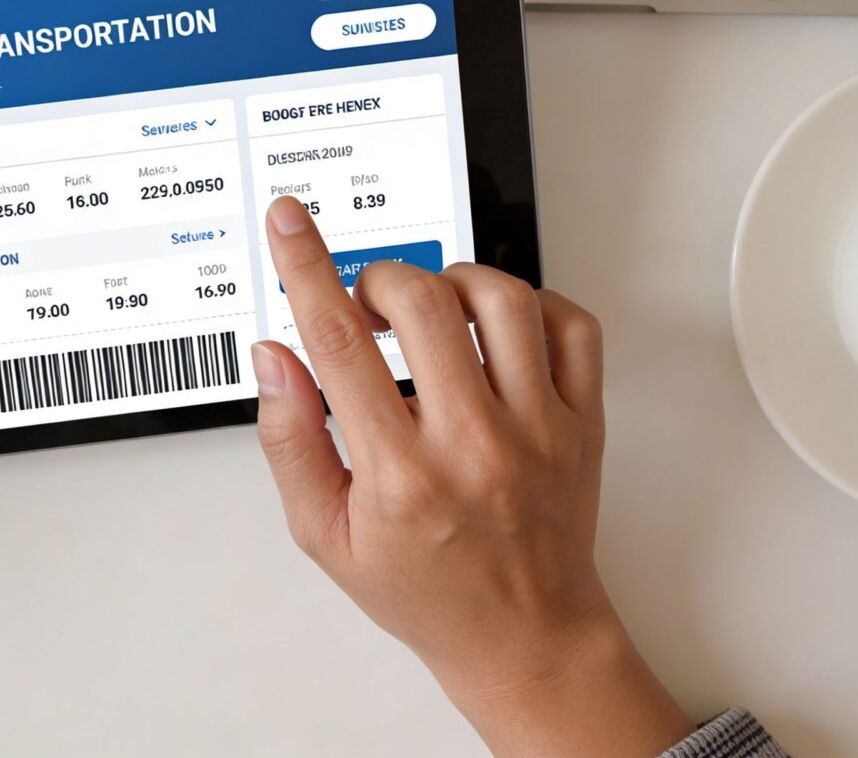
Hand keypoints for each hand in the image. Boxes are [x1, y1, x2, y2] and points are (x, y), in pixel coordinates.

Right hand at [251, 196, 690, 757]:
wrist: (525, 636)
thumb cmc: (425, 589)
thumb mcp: (326, 535)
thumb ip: (290, 441)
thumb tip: (275, 358)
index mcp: (400, 475)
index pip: (339, 342)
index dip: (306, 266)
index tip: (290, 221)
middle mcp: (472, 445)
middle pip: (421, 302)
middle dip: (379, 281)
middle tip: (367, 306)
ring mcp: (537, 430)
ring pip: (500, 298)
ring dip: (451, 282)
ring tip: (432, 312)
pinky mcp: (582, 422)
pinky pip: (570, 324)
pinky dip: (532, 303)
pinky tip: (499, 327)